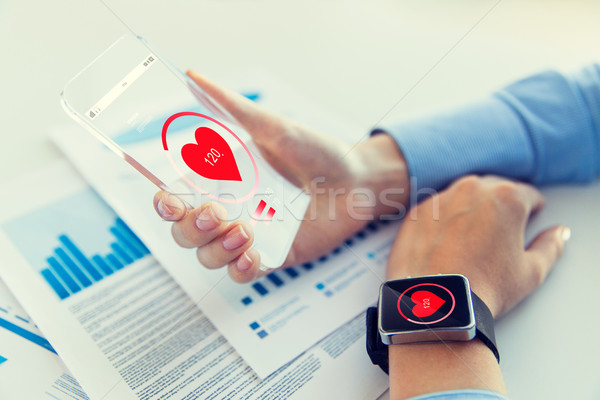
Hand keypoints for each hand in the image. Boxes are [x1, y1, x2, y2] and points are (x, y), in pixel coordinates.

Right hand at [154, 71, 408, 282]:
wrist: (357, 180)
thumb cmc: (317, 151)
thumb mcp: (274, 127)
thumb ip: (234, 108)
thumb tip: (193, 76)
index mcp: (221, 183)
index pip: (177, 201)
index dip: (166, 206)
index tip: (171, 201)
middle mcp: (229, 211)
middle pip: (185, 234)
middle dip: (192, 228)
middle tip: (217, 213)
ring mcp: (249, 237)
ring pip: (208, 257)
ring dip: (217, 249)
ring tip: (245, 231)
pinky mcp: (272, 257)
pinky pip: (242, 275)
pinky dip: (241, 268)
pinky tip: (254, 254)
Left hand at [386, 175, 568, 317]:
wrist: (437, 302)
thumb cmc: (485, 288)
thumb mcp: (531, 272)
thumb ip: (551, 246)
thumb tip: (559, 233)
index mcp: (507, 197)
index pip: (528, 194)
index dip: (531, 211)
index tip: (526, 225)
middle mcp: (472, 189)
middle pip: (494, 190)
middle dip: (500, 207)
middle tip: (499, 235)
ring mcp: (441, 198)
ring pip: (463, 196)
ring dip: (470, 210)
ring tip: (471, 241)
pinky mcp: (417, 211)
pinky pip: (437, 208)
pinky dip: (443, 220)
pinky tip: (445, 244)